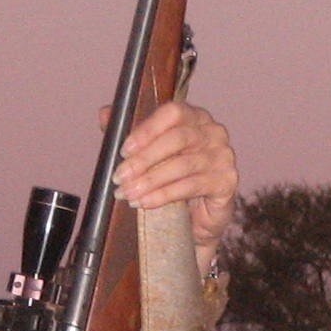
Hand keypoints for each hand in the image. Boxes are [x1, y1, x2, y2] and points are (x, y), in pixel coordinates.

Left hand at [109, 100, 237, 265]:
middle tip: (119, 176)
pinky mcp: (226, 181)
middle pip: (178, 139)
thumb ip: (130, 134)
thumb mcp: (148, 155)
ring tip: (127, 193)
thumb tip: (104, 113)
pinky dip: (164, 195)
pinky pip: (191, 186)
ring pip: (182, 165)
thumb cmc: (173, 178)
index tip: (124, 150)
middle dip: (144, 159)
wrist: (197, 217)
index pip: (173, 112)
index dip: (147, 130)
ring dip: (149, 181)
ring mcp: (223, 156)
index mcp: (194, 117)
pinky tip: (145, 202)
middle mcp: (213, 132)